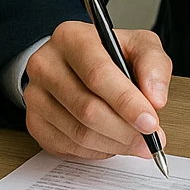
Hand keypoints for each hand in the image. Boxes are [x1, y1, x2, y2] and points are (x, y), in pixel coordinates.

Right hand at [24, 20, 171, 159]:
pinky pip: (67, 147)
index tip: (150, 122)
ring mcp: (35, 95)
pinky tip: (111, 141)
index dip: (126, 102)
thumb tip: (155, 99)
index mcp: (71, 37)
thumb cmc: (111, 54)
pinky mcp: (34, 122)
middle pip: (87, 107)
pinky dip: (96, 151)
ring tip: (136, 142)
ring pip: (78, 132)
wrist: (79, 64)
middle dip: (125, 130)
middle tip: (150, 140)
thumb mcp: (140, 46)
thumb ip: (154, 65)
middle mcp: (46, 64)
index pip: (97, 73)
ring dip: (114, 144)